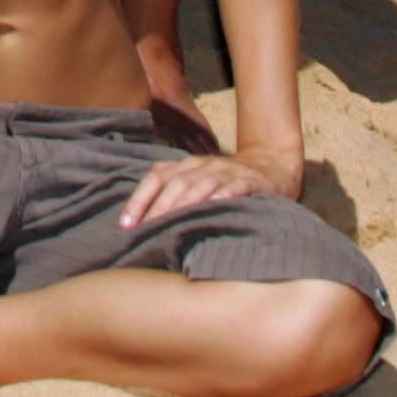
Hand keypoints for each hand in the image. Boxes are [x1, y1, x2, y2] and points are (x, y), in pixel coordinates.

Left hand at [119, 142, 301, 230]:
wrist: (271, 166)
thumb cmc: (225, 182)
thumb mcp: (198, 183)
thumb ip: (175, 195)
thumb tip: (142, 225)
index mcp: (186, 166)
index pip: (156, 177)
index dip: (139, 199)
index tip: (126, 224)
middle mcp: (202, 166)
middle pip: (175, 184)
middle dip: (158, 208)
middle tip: (145, 231)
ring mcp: (226, 172)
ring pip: (200, 185)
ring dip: (183, 205)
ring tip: (170, 223)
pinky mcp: (249, 181)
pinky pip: (233, 188)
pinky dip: (221, 197)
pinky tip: (212, 208)